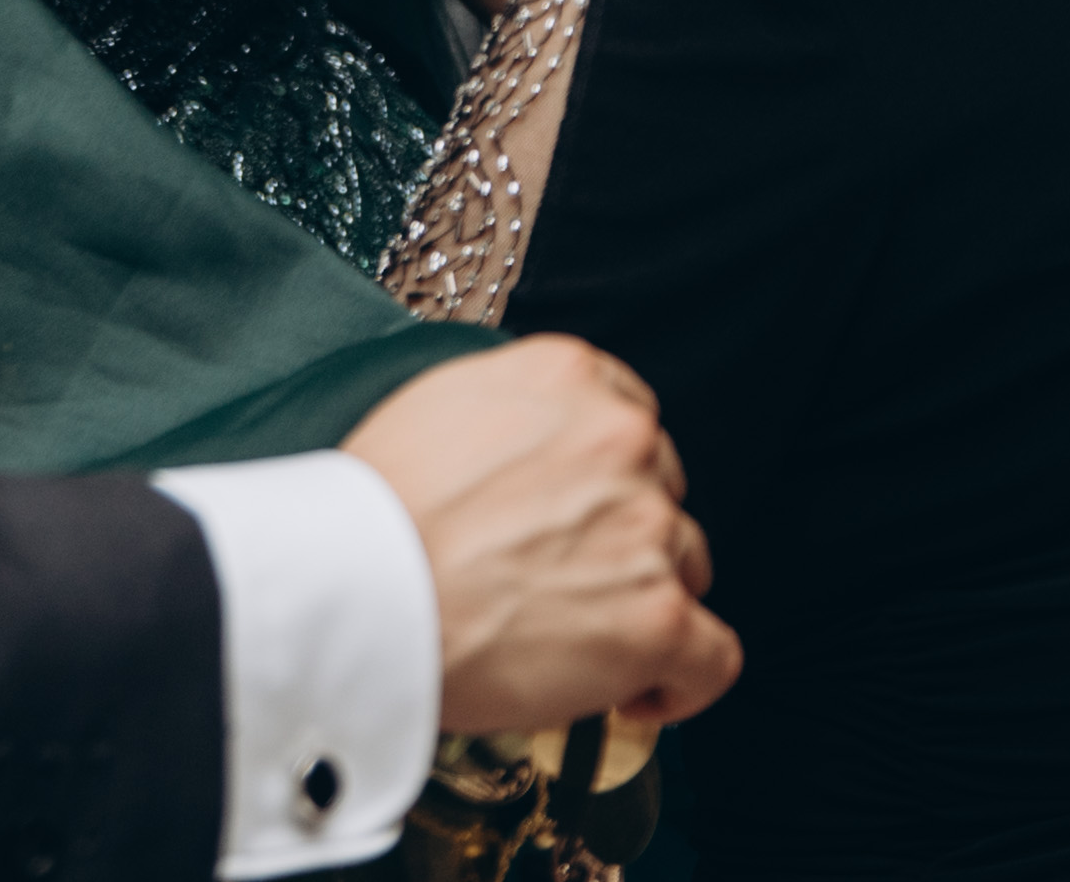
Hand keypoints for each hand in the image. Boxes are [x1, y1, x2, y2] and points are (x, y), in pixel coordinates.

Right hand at [342, 336, 739, 734]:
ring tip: (575, 645)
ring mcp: (646, 526)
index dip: (607, 482)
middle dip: (623, 542)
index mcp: (569, 376)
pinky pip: (713, 657)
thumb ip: (515, 419)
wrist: (355, 595)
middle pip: (661, 494)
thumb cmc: (370, 518)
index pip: (630, 420)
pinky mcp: (658, 616)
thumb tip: (532, 457)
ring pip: (685, 569)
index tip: (582, 521)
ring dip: (642, 605)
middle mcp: (621, 437)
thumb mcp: (439, 409)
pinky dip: (683, 683)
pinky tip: (636, 694)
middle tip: (560, 587)